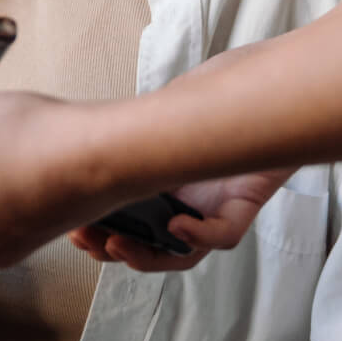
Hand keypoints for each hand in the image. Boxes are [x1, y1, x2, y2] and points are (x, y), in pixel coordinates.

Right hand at [63, 43, 295, 270]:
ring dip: (147, 255)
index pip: (129, 226)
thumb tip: (92, 132)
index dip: (100, 236)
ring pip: (183, 254)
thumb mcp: (164, 110)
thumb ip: (136, 128)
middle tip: (87, 240)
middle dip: (114, 252)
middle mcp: (188, 205)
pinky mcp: (244, 206)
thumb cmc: (217, 96)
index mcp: (164, 189)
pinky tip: (177, 225)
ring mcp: (215, 210)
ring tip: (119, 244)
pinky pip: (223, 235)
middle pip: (150, 248)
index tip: (73, 230)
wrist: (268, 85)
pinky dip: (199, 235)